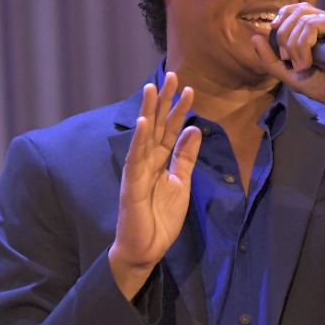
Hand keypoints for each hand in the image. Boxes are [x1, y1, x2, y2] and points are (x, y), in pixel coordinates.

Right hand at [109, 72, 201, 299]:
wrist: (145, 248)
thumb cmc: (160, 219)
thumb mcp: (181, 184)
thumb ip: (185, 158)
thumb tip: (194, 129)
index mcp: (159, 161)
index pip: (170, 130)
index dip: (179, 110)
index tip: (190, 89)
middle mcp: (146, 160)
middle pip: (156, 125)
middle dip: (164, 101)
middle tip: (173, 75)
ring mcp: (136, 170)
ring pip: (143, 135)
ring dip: (148, 111)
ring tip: (153, 89)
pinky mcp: (131, 183)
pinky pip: (135, 158)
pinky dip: (138, 140)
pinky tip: (142, 122)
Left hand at [250, 3, 324, 121]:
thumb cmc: (321, 86)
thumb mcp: (288, 72)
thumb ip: (270, 57)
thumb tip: (254, 37)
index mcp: (318, 28)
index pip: (296, 9)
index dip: (282, 16)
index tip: (273, 31)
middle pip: (297, 11)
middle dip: (284, 36)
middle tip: (288, 58)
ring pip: (303, 19)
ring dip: (295, 46)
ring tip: (302, 65)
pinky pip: (314, 24)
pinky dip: (305, 44)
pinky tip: (309, 61)